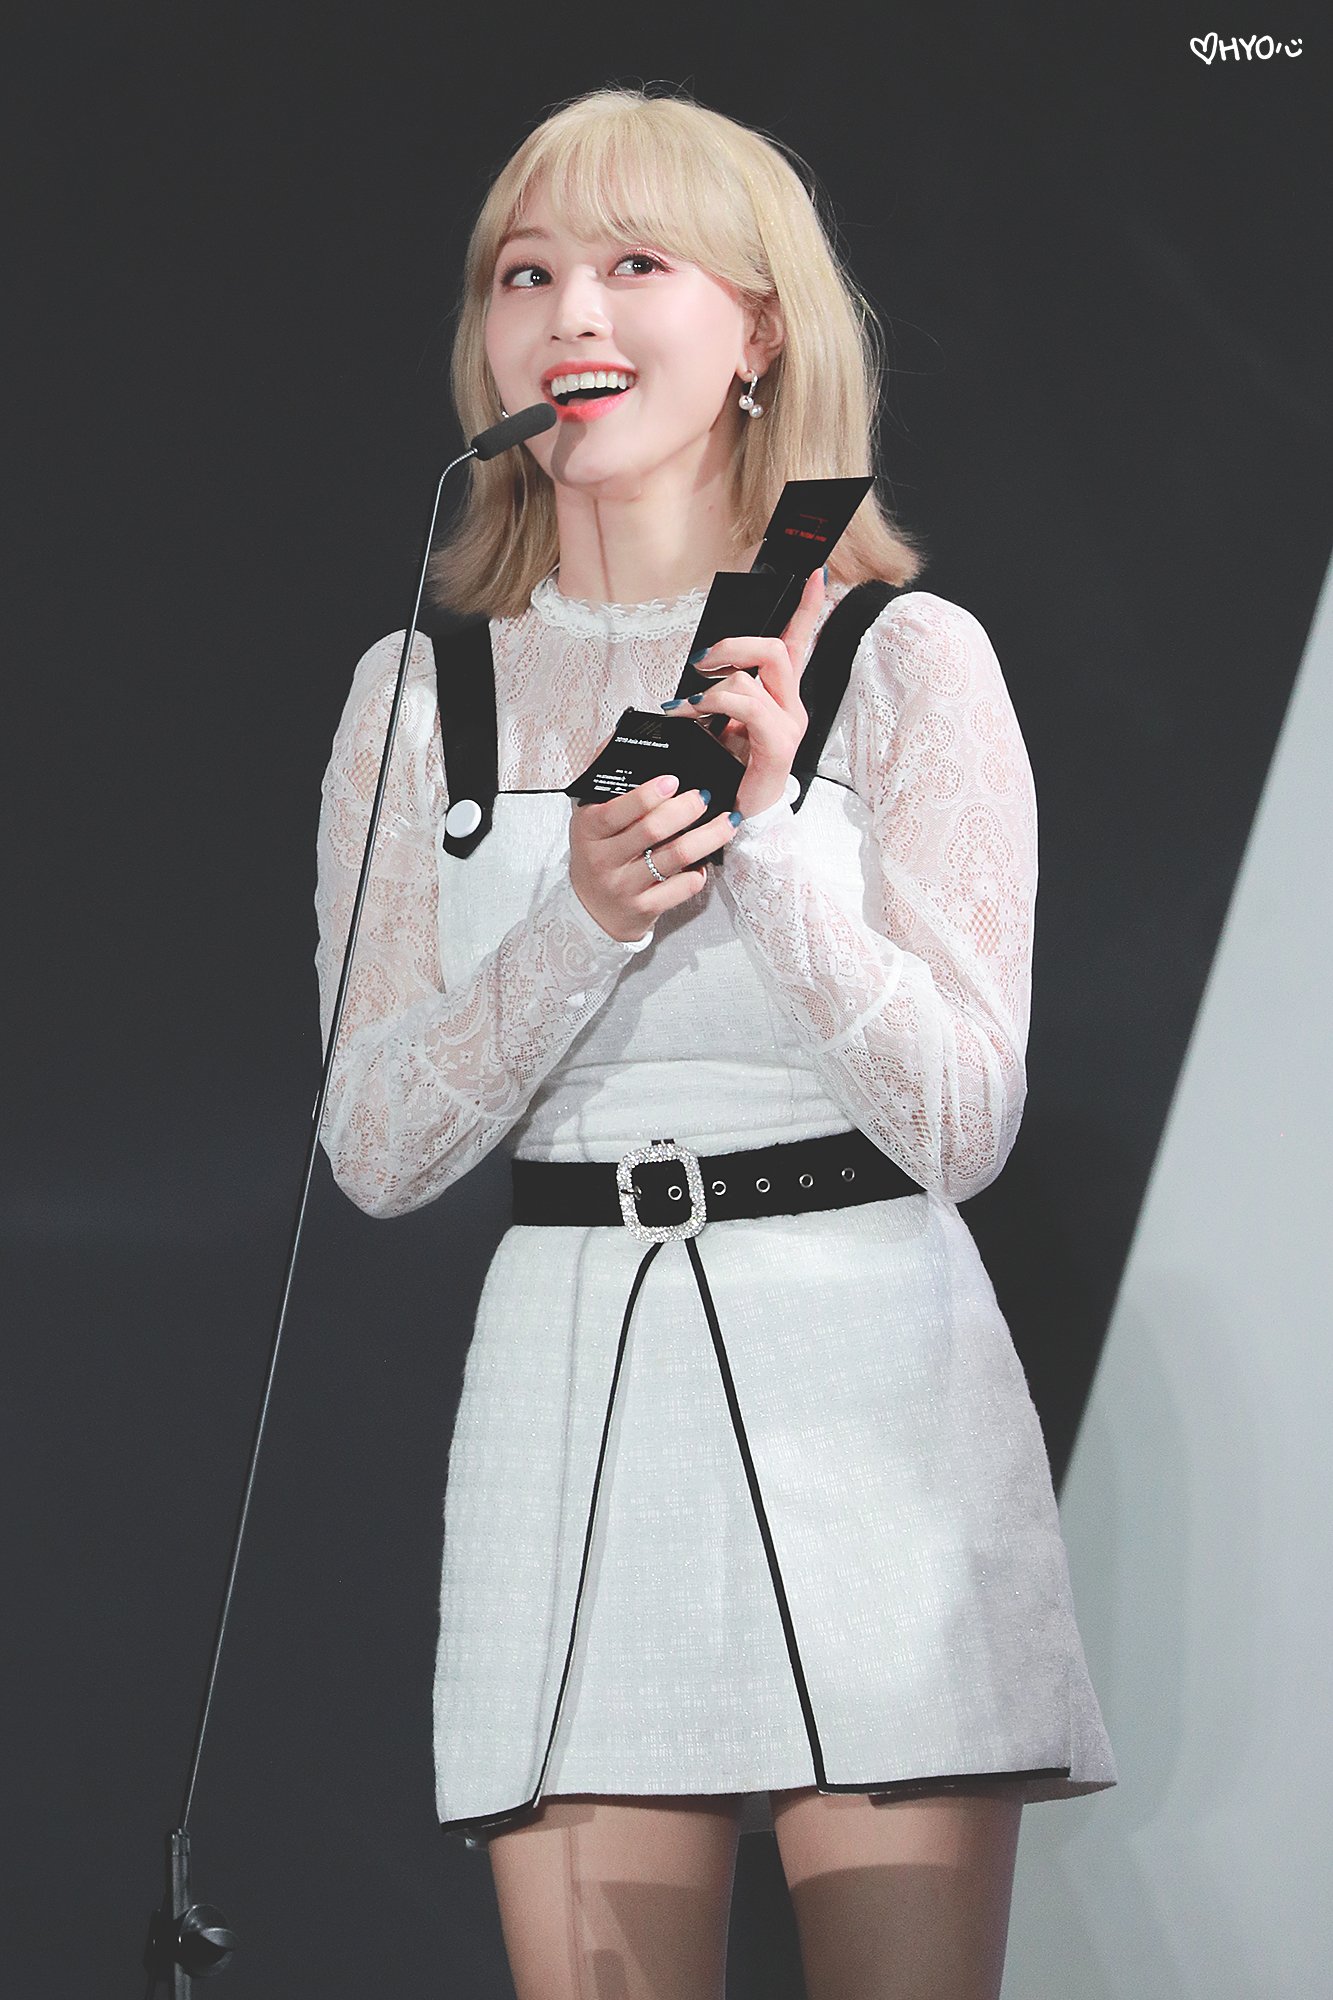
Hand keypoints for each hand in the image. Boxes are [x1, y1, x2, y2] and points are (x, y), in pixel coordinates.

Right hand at [568, 770, 741, 942]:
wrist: (592, 910)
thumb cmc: (598, 853)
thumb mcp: (590, 817)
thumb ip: (606, 781)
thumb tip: (624, 736)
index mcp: (589, 829)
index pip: (617, 810)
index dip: (648, 795)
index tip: (673, 780)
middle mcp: (604, 859)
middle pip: (652, 830)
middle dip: (686, 809)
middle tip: (705, 795)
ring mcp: (625, 886)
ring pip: (676, 857)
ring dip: (709, 836)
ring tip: (727, 821)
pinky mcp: (645, 908)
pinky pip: (682, 887)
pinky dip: (700, 871)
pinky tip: (705, 860)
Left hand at [676, 567, 825, 818]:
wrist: (734, 817)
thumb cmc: (727, 771)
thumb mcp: (721, 724)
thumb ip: (721, 694)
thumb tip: (700, 668)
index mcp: (780, 697)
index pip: (797, 644)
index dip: (807, 608)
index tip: (814, 573)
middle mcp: (791, 707)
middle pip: (777, 650)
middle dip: (733, 644)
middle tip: (700, 660)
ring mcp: (789, 726)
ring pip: (755, 678)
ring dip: (711, 686)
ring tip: (685, 706)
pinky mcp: (779, 746)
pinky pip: (750, 708)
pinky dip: (714, 704)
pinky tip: (692, 714)